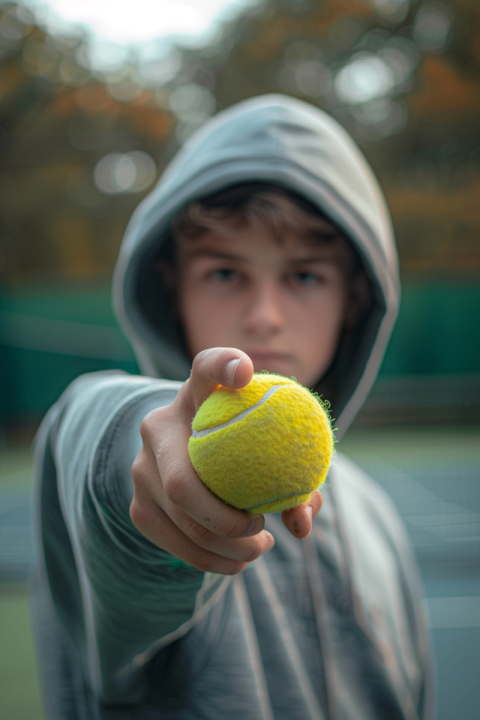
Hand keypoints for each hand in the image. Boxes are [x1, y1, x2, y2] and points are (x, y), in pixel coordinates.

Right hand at [130, 347, 321, 574]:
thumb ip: (294, 477)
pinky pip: (174, 542)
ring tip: (260, 548)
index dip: (223, 363)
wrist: (186, 459)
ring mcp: (141, 466)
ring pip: (180, 519)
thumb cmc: (241, 448)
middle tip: (263, 529)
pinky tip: (237, 560)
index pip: (207, 366)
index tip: (246, 372)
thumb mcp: (267, 449)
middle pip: (184, 481)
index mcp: (198, 394)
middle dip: (227, 521)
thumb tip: (303, 518)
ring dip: (228, 548)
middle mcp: (160, 424)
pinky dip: (211, 561)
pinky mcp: (137, 504)